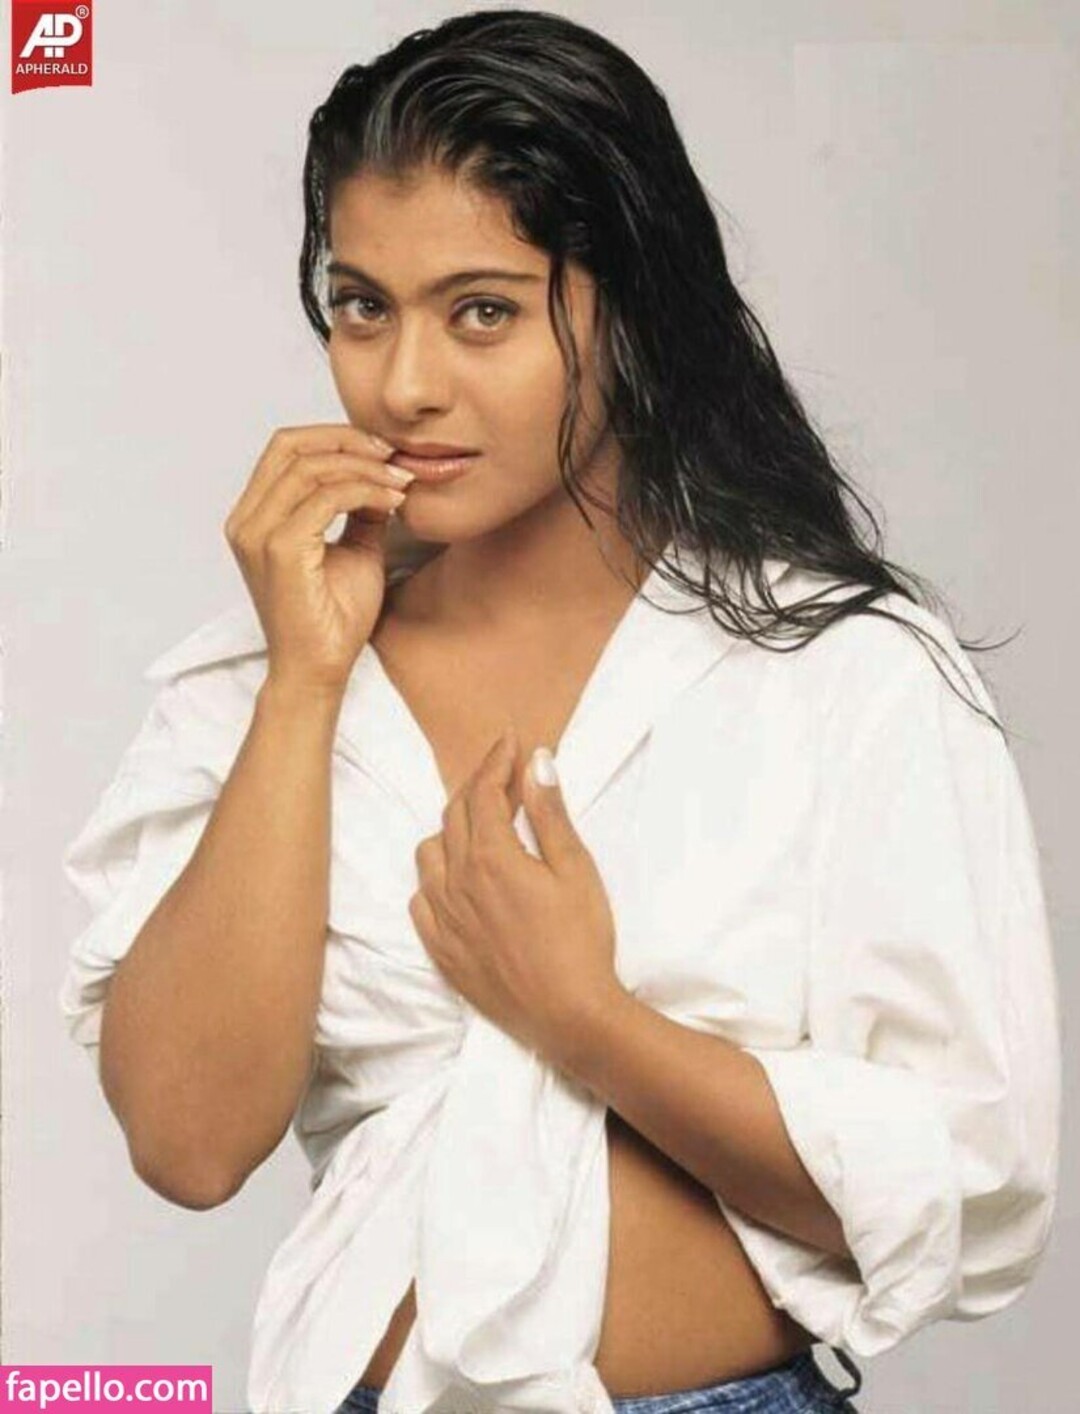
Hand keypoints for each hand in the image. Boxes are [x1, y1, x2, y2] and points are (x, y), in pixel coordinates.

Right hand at [224, 423, 415, 691]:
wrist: (320, 671)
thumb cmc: (333, 619)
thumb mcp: (355, 549)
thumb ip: (360, 510)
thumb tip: (383, 474)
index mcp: (255, 516)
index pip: (286, 448)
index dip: (336, 437)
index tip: (383, 451)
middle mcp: (246, 521)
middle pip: (290, 444)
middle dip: (348, 439)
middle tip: (393, 456)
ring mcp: (258, 534)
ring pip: (311, 466)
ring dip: (364, 467)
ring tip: (400, 482)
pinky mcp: (280, 550)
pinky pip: (326, 497)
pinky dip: (365, 490)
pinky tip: (393, 502)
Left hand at [410, 727, 624, 1066]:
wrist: (569, 1016)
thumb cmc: (582, 941)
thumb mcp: (576, 870)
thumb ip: (550, 813)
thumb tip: (536, 762)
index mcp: (491, 857)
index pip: (484, 792)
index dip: (497, 760)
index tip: (510, 741)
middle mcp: (456, 883)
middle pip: (454, 816)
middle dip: (477, 787)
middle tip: (502, 775)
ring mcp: (444, 919)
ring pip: (428, 855)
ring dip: (450, 831)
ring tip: (479, 827)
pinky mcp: (442, 952)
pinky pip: (421, 901)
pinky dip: (434, 880)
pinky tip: (456, 881)